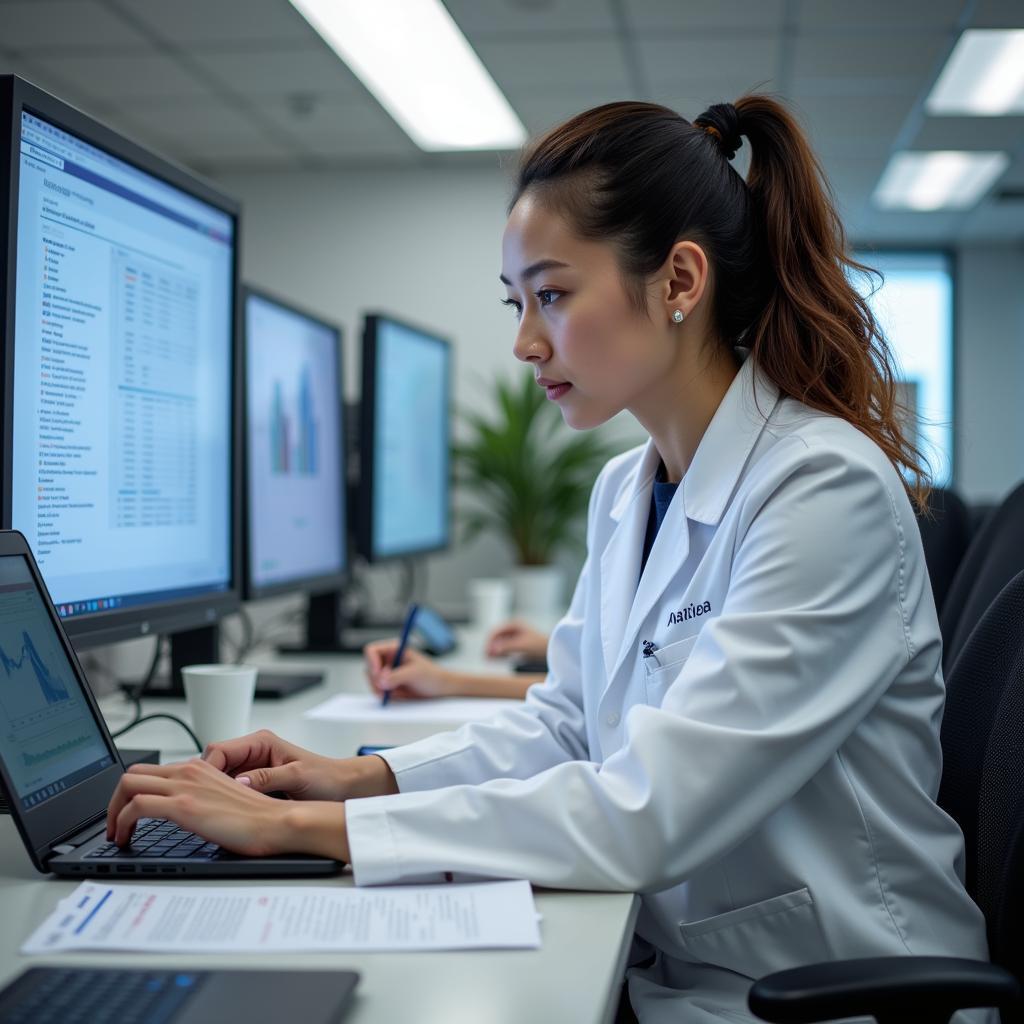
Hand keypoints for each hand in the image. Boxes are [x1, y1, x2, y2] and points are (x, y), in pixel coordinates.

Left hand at [105, 758, 347, 858]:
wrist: (277, 822)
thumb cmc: (258, 818)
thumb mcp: (223, 799)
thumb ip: (202, 797)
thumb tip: (183, 811)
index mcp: (200, 768)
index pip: (151, 771)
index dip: (131, 793)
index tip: (127, 815)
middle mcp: (189, 771)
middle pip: (132, 774)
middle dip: (114, 800)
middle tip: (116, 825)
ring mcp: (185, 787)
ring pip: (127, 785)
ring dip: (113, 812)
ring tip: (117, 835)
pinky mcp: (183, 806)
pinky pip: (135, 807)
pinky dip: (121, 822)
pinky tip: (126, 839)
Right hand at [201, 729, 394, 801]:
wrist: (344, 786)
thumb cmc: (326, 777)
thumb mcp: (296, 777)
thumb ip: (267, 778)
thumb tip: (238, 784)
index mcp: (261, 742)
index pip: (219, 750)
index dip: (207, 770)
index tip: (204, 790)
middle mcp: (254, 751)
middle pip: (214, 762)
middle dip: (206, 781)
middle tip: (204, 803)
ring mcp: (253, 766)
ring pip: (219, 776)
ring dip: (214, 791)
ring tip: (213, 810)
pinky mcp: (255, 781)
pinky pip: (230, 787)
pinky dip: (224, 797)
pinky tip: (225, 812)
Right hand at [363, 639, 456, 699]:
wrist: (440, 689)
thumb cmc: (432, 676)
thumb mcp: (415, 674)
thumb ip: (397, 676)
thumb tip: (381, 681)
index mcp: (394, 648)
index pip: (371, 650)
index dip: (371, 662)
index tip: (378, 674)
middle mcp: (388, 659)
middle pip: (369, 667)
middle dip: (375, 679)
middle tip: (386, 689)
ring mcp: (387, 672)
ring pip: (371, 680)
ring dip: (379, 689)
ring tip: (395, 692)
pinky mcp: (389, 684)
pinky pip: (377, 690)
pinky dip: (383, 695)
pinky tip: (397, 695)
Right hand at [485, 620, 548, 659]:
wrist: (554, 651)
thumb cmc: (540, 645)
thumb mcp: (522, 645)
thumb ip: (507, 647)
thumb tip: (492, 651)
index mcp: (514, 624)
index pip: (496, 631)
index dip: (489, 641)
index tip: (486, 651)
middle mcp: (513, 630)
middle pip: (496, 637)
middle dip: (490, 646)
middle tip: (485, 657)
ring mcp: (515, 638)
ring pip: (499, 644)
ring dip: (494, 651)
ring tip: (489, 659)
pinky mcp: (518, 646)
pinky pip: (504, 649)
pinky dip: (499, 654)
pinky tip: (496, 660)